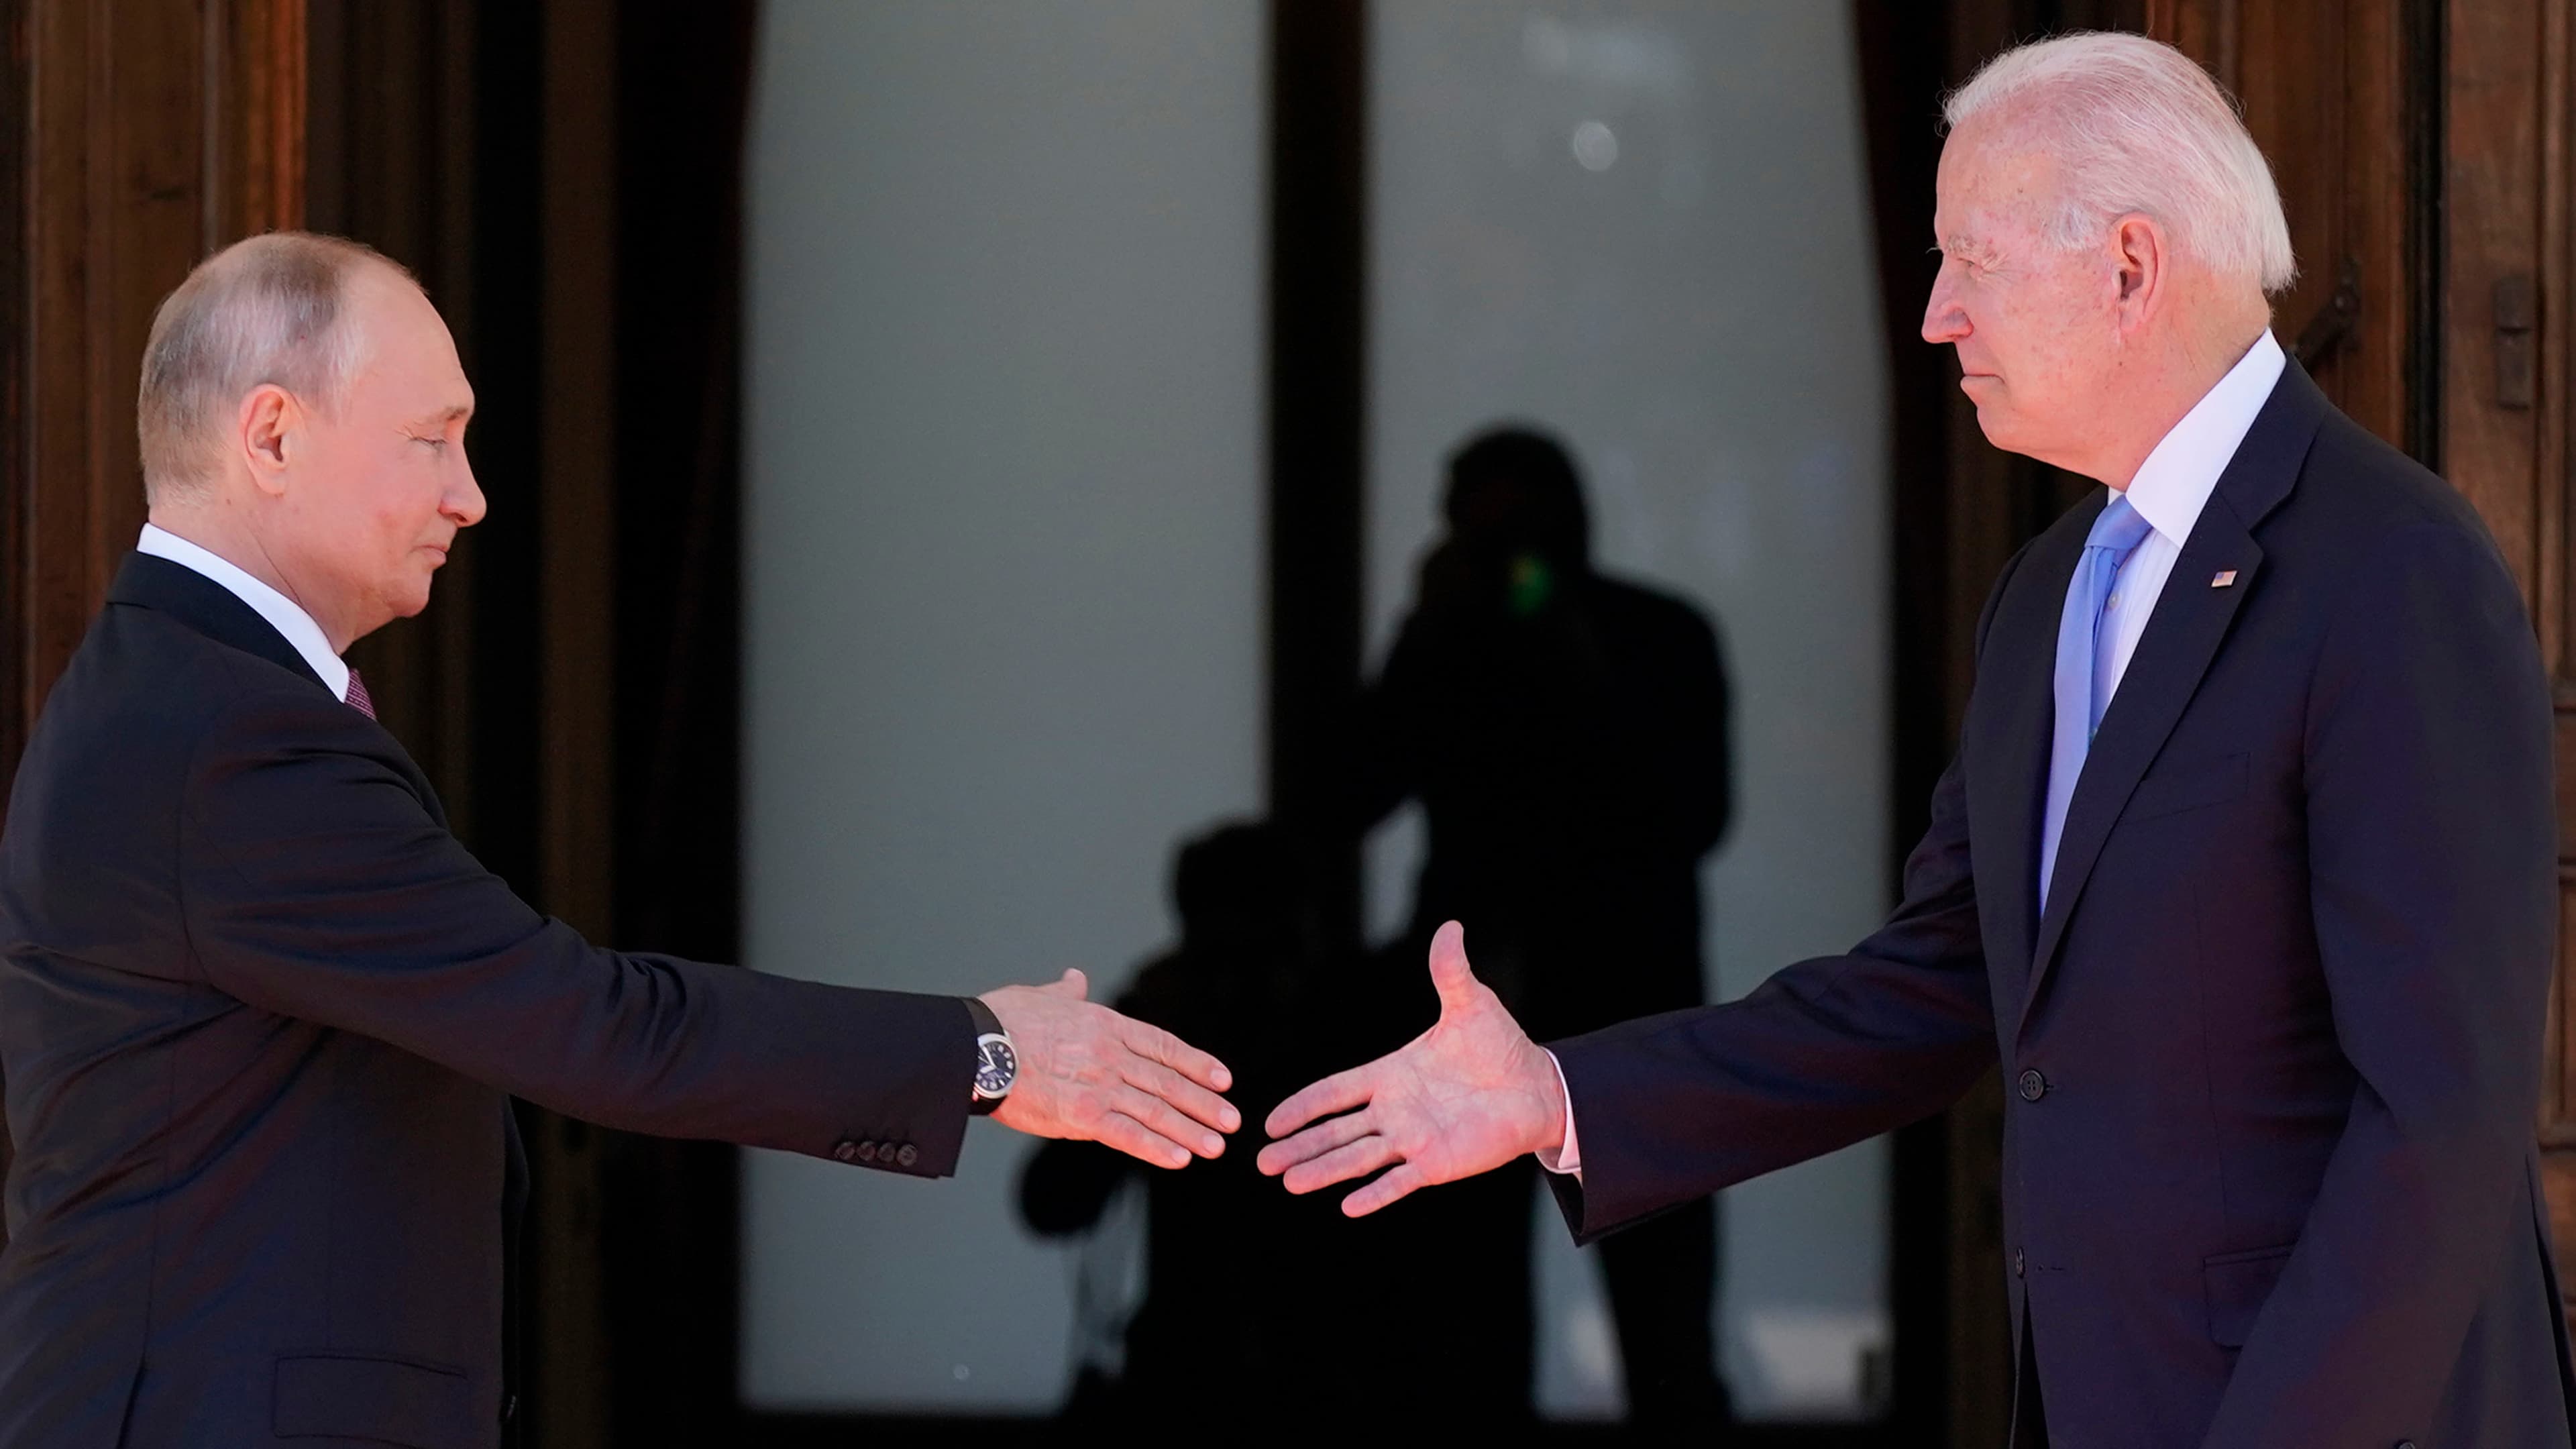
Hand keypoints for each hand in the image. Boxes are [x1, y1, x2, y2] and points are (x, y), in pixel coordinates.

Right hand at [980, 969, 1238, 1169]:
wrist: (976, 1045)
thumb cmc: (1002, 1020)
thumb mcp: (1042, 996)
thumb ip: (1067, 992)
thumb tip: (1075, 977)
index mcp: (1105, 1024)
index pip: (1163, 1045)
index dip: (1196, 1063)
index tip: (1223, 1079)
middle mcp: (1111, 1055)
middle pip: (1168, 1081)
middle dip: (1204, 1103)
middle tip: (1232, 1121)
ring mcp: (1099, 1085)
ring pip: (1156, 1110)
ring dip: (1190, 1129)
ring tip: (1216, 1146)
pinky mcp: (1082, 1115)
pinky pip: (1127, 1135)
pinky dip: (1156, 1148)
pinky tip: (1180, 1159)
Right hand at [1258, 921, 1564, 1215]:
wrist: (1536, 1087)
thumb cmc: (1500, 1046)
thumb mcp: (1471, 1005)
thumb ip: (1450, 973)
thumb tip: (1450, 927)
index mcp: (1390, 1074)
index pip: (1336, 1091)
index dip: (1303, 1105)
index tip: (1270, 1122)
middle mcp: (1394, 1110)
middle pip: (1335, 1130)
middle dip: (1299, 1145)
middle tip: (1261, 1162)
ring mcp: (1412, 1139)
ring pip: (1358, 1158)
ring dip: (1324, 1170)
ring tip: (1289, 1184)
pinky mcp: (1436, 1163)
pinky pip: (1399, 1182)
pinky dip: (1375, 1194)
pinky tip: (1347, 1206)